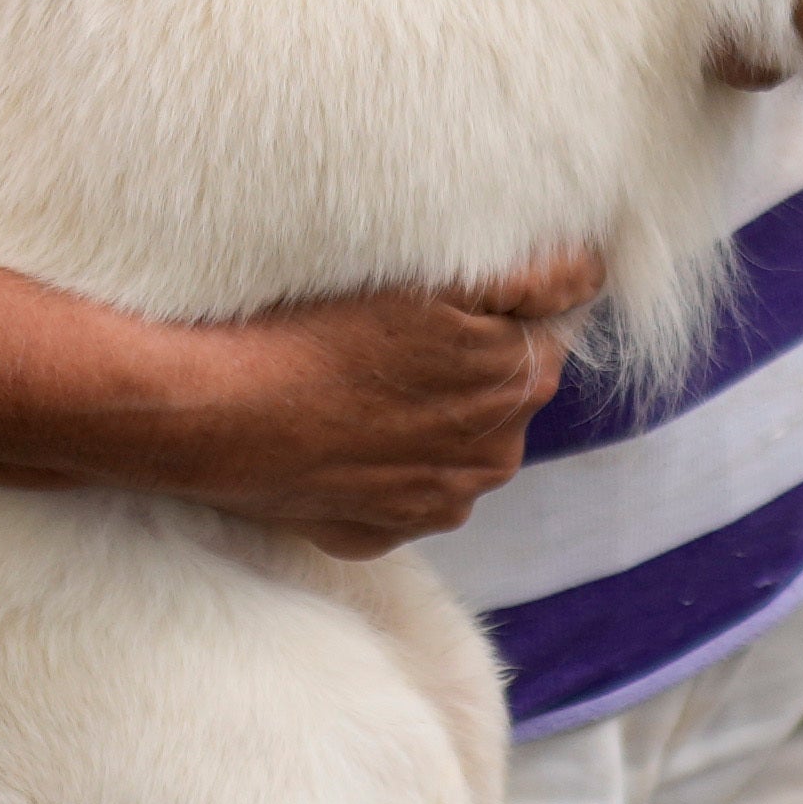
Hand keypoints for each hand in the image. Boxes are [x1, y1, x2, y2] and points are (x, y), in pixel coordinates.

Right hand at [158, 248, 605, 551]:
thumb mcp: (427, 278)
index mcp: (516, 378)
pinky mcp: (388, 530)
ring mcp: (443, 499)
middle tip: (397, 332)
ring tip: (364, 382)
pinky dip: (390, 461)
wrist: (213, 411)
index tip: (459, 293)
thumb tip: (589, 272)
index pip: (549, 325)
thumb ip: (529, 276)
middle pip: (507, 387)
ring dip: (435, 414)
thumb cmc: (311, 326)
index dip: (509, 302)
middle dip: (474, 359)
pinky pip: (411, 487)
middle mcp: (494, 451)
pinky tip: (342, 430)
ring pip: (462, 442)